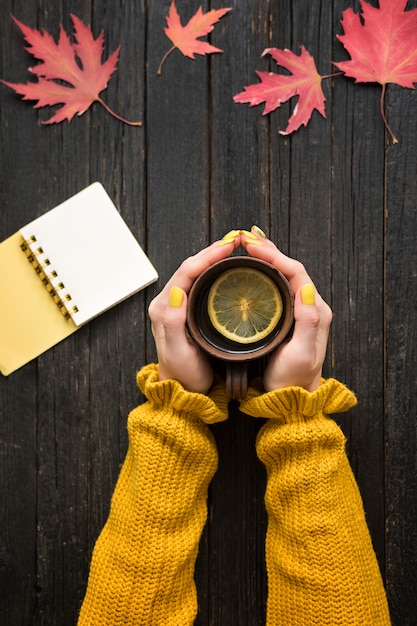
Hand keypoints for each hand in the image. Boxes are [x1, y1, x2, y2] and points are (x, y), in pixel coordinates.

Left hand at [148, 236, 240, 393]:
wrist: (183, 391)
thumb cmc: (183, 374)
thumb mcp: (179, 351)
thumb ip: (174, 321)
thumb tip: (177, 289)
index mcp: (164, 308)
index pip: (186, 272)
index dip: (207, 256)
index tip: (228, 246)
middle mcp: (168, 303)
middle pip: (190, 267)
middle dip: (212, 251)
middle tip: (235, 241)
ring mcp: (177, 306)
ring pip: (195, 273)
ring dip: (213, 258)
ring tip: (233, 248)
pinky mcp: (186, 311)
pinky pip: (199, 283)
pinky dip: (213, 270)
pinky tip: (226, 268)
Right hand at [242, 230, 331, 391]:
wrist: (292, 398)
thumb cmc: (294, 378)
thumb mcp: (301, 354)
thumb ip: (307, 321)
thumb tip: (305, 287)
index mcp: (315, 310)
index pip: (296, 272)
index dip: (275, 256)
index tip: (253, 247)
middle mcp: (310, 306)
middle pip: (290, 268)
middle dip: (269, 250)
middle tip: (246, 238)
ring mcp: (300, 310)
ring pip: (284, 274)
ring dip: (267, 257)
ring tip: (248, 244)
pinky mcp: (289, 316)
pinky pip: (278, 285)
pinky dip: (265, 271)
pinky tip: (253, 266)